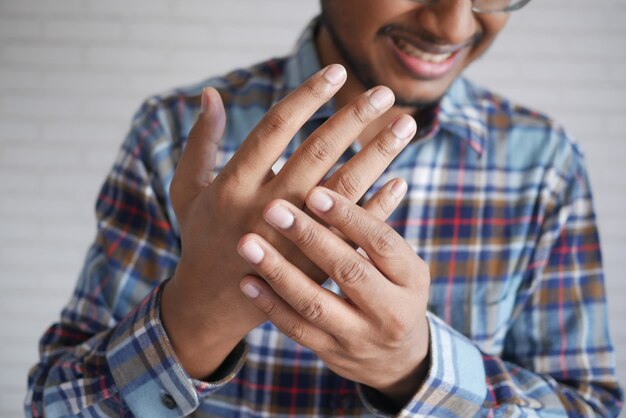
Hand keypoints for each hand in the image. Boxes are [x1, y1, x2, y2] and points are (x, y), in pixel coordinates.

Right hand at [161, 64, 417, 377]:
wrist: (212, 304)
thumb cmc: (200, 238)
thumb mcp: (188, 189)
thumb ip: (200, 142)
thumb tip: (210, 93)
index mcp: (232, 185)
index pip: (275, 129)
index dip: (307, 97)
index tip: (336, 72)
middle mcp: (265, 209)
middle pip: (316, 153)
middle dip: (353, 119)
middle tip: (384, 92)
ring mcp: (293, 240)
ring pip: (343, 189)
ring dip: (378, 154)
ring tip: (405, 125)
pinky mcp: (314, 265)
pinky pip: (353, 233)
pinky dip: (379, 206)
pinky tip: (401, 182)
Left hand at [237, 184, 430, 408]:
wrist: (398, 359)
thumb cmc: (394, 292)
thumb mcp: (401, 265)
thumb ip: (379, 230)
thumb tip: (380, 173)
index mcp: (411, 278)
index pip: (382, 242)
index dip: (349, 216)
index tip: (314, 191)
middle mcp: (390, 311)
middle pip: (348, 270)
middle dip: (308, 237)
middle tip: (272, 208)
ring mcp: (360, 337)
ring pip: (315, 304)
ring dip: (278, 271)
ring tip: (247, 243)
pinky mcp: (331, 353)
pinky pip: (297, 329)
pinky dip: (270, 304)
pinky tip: (247, 280)